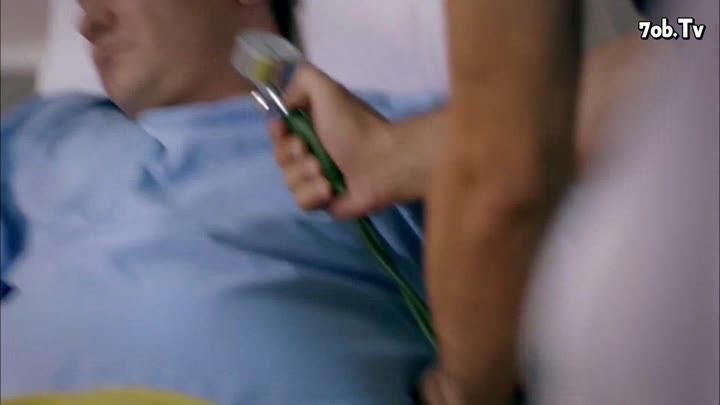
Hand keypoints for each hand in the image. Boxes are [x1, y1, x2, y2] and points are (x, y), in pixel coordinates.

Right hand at [269, 64, 421, 218]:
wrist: (384, 162)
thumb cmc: (356, 126)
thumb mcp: (328, 90)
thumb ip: (302, 80)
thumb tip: (285, 104)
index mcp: (313, 126)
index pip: (278, 132)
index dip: (278, 132)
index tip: (284, 130)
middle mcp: (313, 151)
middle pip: (280, 157)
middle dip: (293, 154)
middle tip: (311, 151)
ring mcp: (318, 178)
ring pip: (289, 181)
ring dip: (305, 174)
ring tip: (327, 171)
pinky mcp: (324, 202)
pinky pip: (302, 201)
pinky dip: (314, 194)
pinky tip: (331, 189)